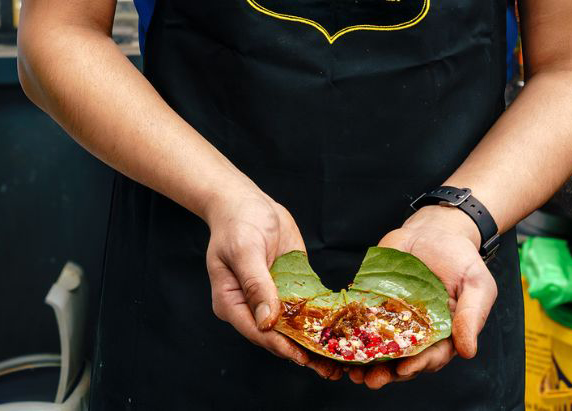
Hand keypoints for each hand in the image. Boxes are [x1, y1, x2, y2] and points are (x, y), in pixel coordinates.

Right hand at [203, 188, 342, 381]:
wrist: (246, 202)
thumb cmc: (237, 222)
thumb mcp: (244, 250)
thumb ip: (256, 284)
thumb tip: (267, 320)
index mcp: (231, 302)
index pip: (256, 332)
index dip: (281, 346)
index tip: (303, 356)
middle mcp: (250, 307)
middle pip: (276, 337)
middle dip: (302, 351)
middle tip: (331, 368)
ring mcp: (270, 300)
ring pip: (292, 329)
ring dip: (315, 343)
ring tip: (340, 360)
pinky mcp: (287, 290)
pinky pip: (304, 311)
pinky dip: (320, 323)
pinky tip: (340, 333)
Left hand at [345, 206, 495, 389]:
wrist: (435, 230)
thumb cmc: (461, 259)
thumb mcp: (477, 285)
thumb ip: (472, 317)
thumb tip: (468, 352)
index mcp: (444, 333)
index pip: (432, 357)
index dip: (418, 365)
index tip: (403, 370)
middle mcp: (417, 330)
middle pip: (402, 358)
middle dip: (387, 372)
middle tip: (371, 380)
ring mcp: (394, 317)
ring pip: (379, 345)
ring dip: (365, 361)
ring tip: (351, 371)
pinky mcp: (374, 300)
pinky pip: (361, 319)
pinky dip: (350, 332)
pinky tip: (338, 342)